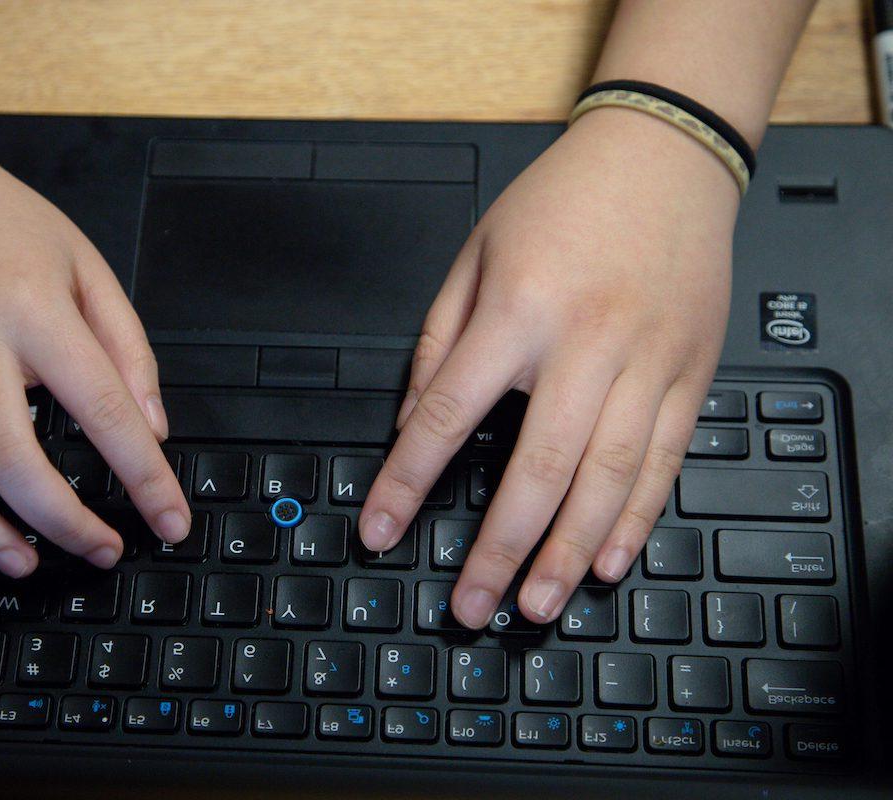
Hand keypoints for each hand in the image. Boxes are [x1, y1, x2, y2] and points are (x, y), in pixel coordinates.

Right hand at [0, 135, 189, 576]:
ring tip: (20, 562)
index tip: (168, 520)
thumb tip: (152, 429)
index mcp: (31, 306)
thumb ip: (127, 347)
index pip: (102, 408)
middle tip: (98, 550)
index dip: (144, 477)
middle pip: (9, 456)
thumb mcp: (86, 264)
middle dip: (62, 523)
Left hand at [359, 107, 737, 626]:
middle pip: (537, 466)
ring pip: (608, 476)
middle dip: (499, 547)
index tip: (380, 529)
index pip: (446, 413)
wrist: (664, 157)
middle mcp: (585, 341)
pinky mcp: (692, 372)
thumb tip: (406, 422)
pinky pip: (665, 460)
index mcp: (517, 309)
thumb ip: (436, 342)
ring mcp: (648, 359)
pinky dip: (636, 517)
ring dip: (568, 550)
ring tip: (536, 603)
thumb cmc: (562, 202)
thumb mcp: (474, 254)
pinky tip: (606, 559)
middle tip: (472, 604)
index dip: (406, 481)